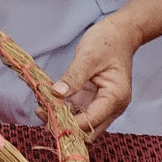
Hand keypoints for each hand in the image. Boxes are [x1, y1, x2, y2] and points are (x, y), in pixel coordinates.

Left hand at [53, 16, 140, 136]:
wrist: (120, 33)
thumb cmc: (108, 42)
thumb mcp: (88, 57)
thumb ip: (73, 77)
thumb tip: (57, 94)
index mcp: (115, 98)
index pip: (91, 121)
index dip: (69, 123)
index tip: (47, 115)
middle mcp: (112, 106)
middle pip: (88, 128)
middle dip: (65, 126)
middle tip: (41, 113)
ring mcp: (103, 104)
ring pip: (83, 123)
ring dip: (63, 119)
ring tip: (41, 108)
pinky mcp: (94, 99)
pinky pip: (79, 111)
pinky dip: (65, 110)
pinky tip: (48, 102)